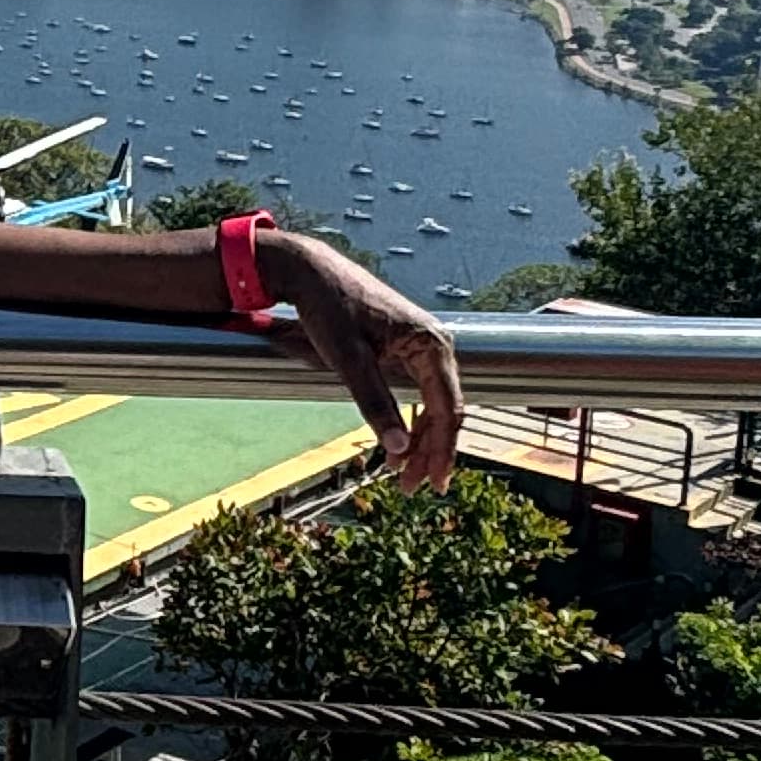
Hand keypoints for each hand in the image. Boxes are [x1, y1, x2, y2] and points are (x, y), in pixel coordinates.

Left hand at [266, 235, 464, 488]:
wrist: (312, 272)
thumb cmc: (330, 308)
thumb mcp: (348, 358)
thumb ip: (374, 402)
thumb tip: (397, 448)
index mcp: (430, 344)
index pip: (448, 409)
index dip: (442, 450)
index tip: (433, 484)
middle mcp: (436, 344)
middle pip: (446, 410)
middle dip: (431, 452)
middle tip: (412, 488)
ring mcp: (425, 347)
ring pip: (435, 404)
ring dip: (421, 440)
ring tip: (403, 474)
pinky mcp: (409, 349)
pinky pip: (422, 392)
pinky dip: (412, 419)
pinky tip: (400, 443)